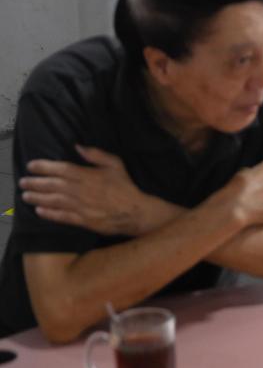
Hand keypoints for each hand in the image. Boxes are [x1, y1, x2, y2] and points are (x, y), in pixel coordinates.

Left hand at [20, 146, 162, 235]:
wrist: (134, 211)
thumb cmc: (124, 186)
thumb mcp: (115, 164)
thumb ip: (96, 154)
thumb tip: (77, 146)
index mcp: (88, 175)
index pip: (61, 169)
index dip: (44, 167)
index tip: (31, 165)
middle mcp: (81, 191)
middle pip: (53, 185)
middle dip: (35, 183)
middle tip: (22, 182)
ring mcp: (81, 207)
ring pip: (54, 201)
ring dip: (37, 198)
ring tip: (25, 196)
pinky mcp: (82, 221)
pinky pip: (62, 217)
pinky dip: (49, 214)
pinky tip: (39, 212)